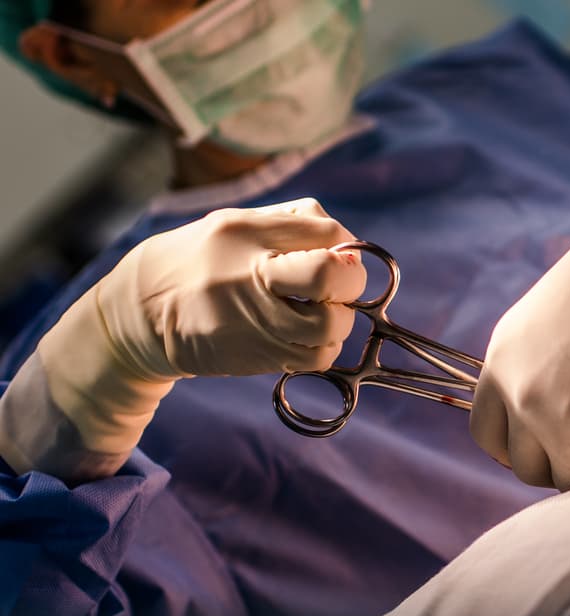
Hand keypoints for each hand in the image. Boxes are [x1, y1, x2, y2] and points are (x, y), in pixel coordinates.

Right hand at [35, 198, 365, 472]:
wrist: (140, 315)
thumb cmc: (200, 260)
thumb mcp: (236, 223)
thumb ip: (292, 223)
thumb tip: (347, 244)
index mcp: (245, 231)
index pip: (326, 233)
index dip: (346, 245)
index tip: (339, 254)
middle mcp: (249, 275)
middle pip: (329, 277)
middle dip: (351, 281)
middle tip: (342, 285)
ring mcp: (253, 320)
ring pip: (329, 326)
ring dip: (339, 319)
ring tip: (322, 312)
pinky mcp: (255, 355)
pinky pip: (314, 359)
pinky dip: (324, 347)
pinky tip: (308, 335)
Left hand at [471, 118, 569, 490]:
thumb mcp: (554, 317)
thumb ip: (545, 366)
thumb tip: (567, 410)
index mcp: (503, 360)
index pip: (487, 433)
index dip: (522, 444)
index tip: (553, 439)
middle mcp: (523, 395)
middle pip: (528, 468)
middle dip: (565, 459)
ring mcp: (565, 422)